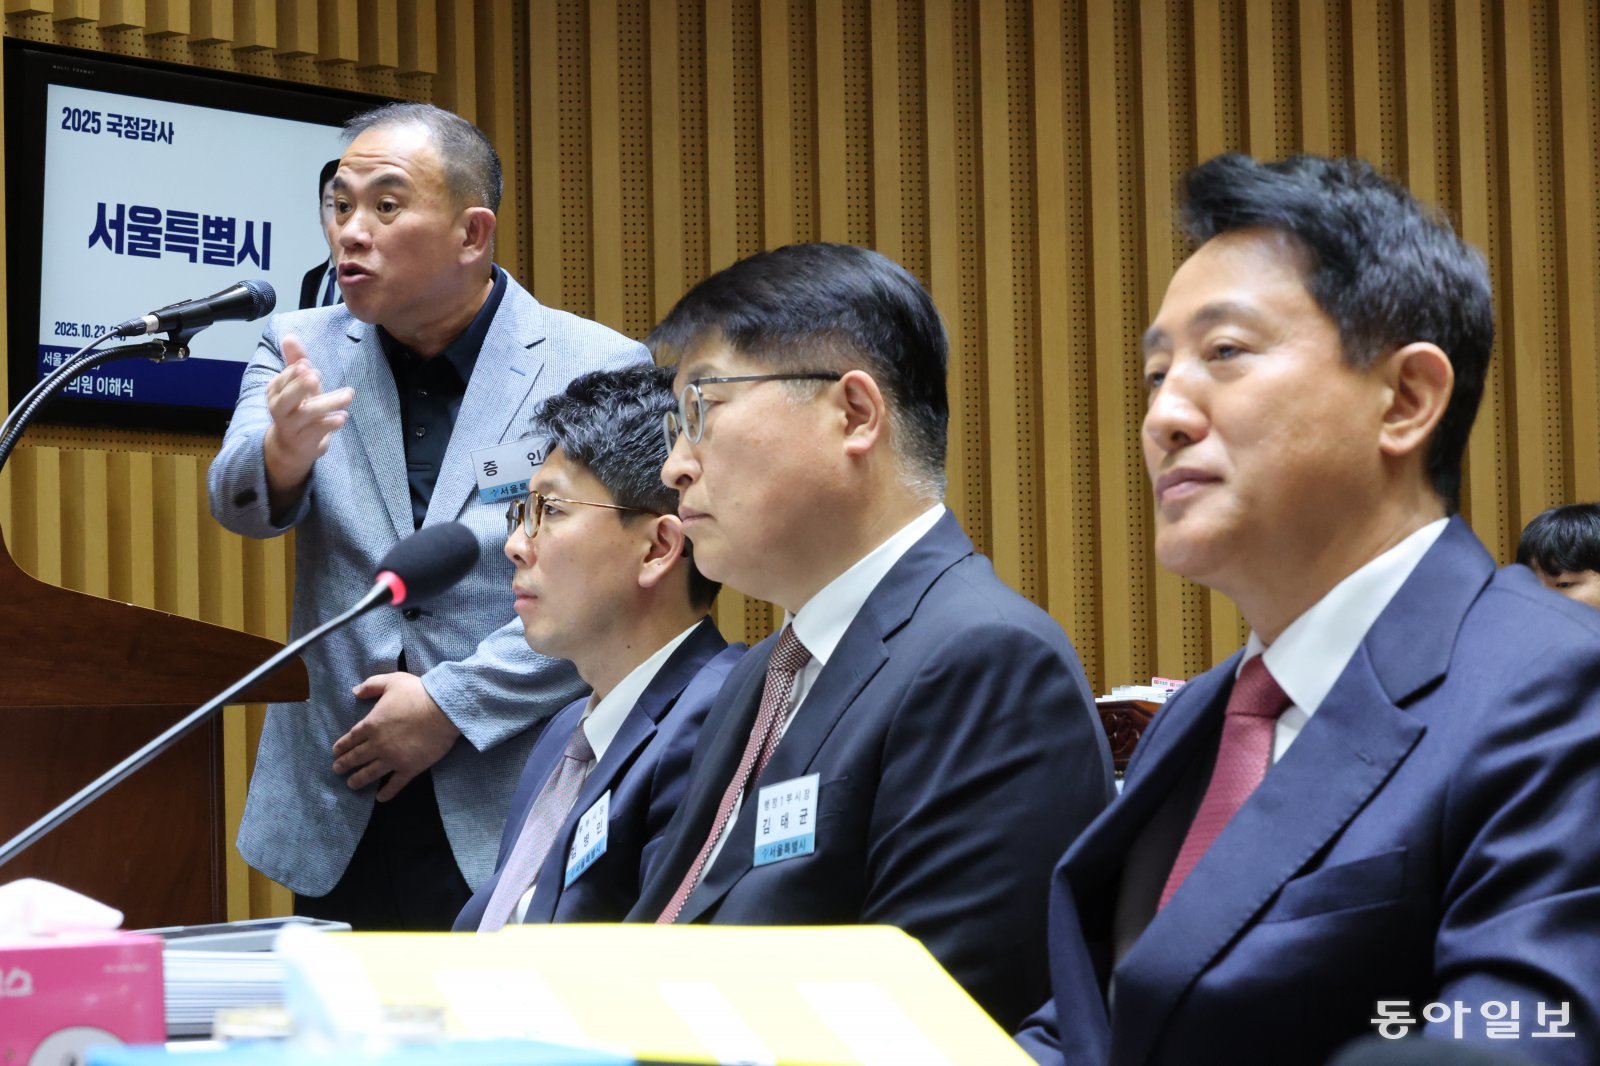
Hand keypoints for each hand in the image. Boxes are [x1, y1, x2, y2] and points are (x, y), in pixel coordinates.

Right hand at [262, 335, 354, 508]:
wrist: (291, 447)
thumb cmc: (297, 409)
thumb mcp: (297, 385)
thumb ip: (295, 361)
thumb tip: (289, 336)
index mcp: (275, 393)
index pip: (281, 380)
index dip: (294, 374)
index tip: (307, 366)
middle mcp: (279, 410)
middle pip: (287, 398)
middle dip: (300, 387)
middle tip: (315, 376)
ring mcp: (291, 427)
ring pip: (307, 415)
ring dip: (327, 404)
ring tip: (348, 396)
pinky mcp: (304, 442)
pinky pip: (316, 432)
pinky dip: (329, 424)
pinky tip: (342, 417)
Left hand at [333, 672, 461, 800]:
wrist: (443, 710)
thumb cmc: (418, 693)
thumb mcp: (392, 681)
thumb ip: (371, 685)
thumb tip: (354, 692)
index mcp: (371, 724)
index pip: (351, 738)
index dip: (341, 746)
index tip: (335, 752)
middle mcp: (377, 744)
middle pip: (356, 757)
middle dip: (344, 764)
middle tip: (337, 770)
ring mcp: (392, 759)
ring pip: (370, 773)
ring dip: (358, 780)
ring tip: (351, 784)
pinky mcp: (409, 768)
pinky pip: (395, 784)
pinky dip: (386, 792)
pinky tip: (380, 798)